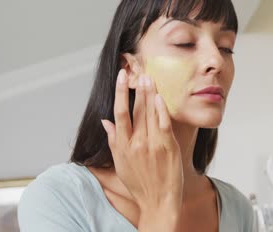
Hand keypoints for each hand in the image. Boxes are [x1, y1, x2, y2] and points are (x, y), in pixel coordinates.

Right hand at [101, 69, 182, 229]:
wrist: (158, 201)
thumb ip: (113, 141)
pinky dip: (161, 110)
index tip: (121, 77)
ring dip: (149, 93)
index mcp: (123, 146)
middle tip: (137, 70)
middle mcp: (136, 143)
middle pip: (135, 110)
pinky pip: (163, 124)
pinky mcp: (168, 147)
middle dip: (136, 88)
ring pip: (149, 114)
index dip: (120, 93)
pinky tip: (159, 97)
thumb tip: (105, 121)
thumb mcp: (120, 163)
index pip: (120, 113)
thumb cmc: (139, 184)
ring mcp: (152, 145)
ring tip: (148, 77)